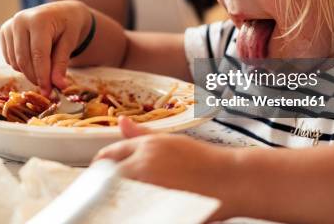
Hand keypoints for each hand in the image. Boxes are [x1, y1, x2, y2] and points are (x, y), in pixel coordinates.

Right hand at [0, 0, 92, 93]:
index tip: (48, 92)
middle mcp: (20, 20)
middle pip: (24, 60)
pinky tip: (34, 60)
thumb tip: (59, 86)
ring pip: (15, 62)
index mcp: (39, 20)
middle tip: (48, 89)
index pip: (38, 54)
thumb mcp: (70, 43)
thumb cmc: (68, 26)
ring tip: (45, 71)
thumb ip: (61, 64)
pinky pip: (9, 58)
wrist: (61, 12)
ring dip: (29, 73)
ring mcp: (10, 25)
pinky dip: (21, 66)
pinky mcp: (4, 31)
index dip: (43, 76)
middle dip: (35, 78)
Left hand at [94, 117, 240, 219]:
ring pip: (116, 197)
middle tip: (108, 195)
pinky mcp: (157, 208)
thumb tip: (121, 121)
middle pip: (106, 179)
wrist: (232, 179)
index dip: (100, 169)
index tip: (101, 178)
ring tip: (125, 204)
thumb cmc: (205, 162)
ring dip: (117, 199)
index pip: (107, 156)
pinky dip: (131, 211)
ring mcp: (149, 188)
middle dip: (104, 186)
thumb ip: (141, 135)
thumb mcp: (170, 142)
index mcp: (145, 147)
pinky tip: (139, 211)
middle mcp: (143, 166)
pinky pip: (132, 212)